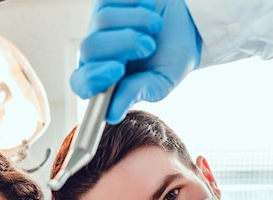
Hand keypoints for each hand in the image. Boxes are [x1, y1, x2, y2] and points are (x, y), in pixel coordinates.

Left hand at [71, 0, 200, 123]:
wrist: (190, 24)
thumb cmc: (171, 57)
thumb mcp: (160, 82)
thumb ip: (135, 94)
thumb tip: (112, 115)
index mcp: (105, 79)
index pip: (81, 83)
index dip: (93, 78)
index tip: (118, 70)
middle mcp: (97, 53)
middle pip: (89, 49)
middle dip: (122, 46)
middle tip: (147, 47)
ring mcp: (100, 26)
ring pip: (102, 22)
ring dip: (136, 24)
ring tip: (154, 29)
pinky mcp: (108, 2)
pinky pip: (112, 2)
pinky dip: (137, 7)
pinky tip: (149, 12)